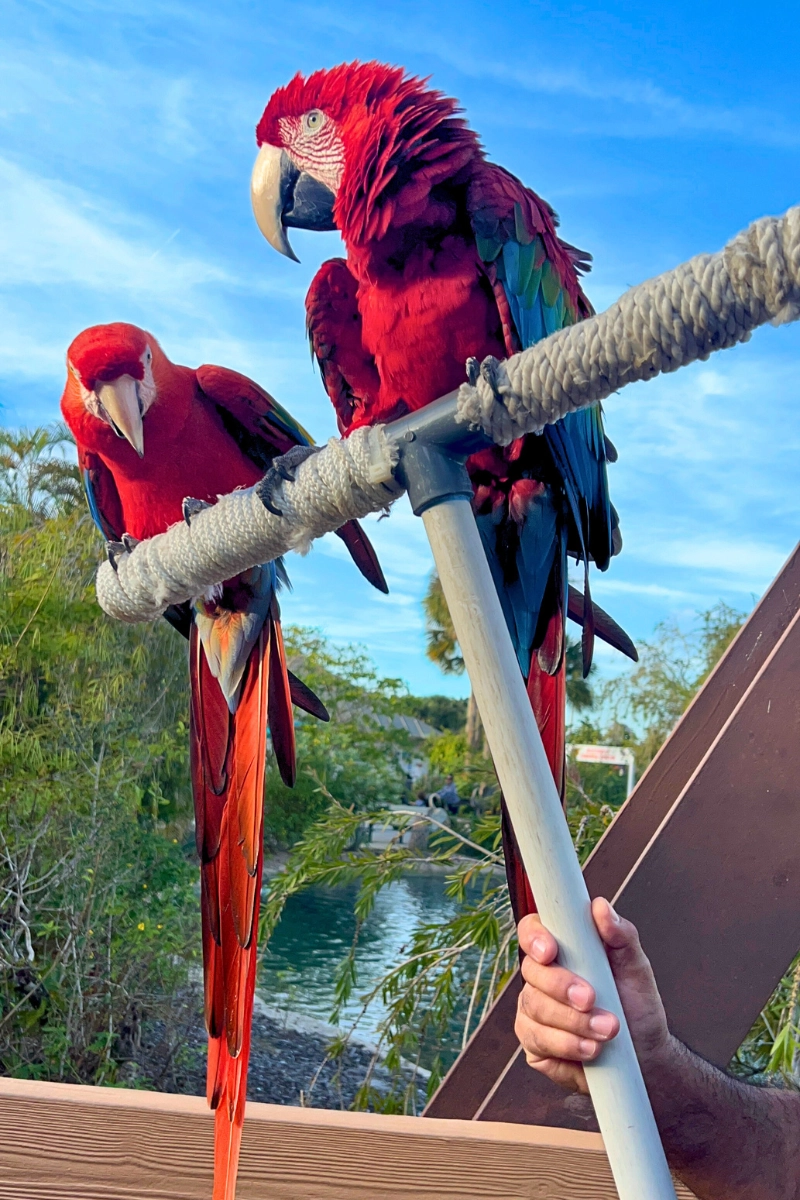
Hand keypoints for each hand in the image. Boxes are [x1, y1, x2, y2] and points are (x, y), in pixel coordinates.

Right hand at [514, 897, 670, 1093]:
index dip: (535, 938)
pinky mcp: (535, 1045)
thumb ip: (621, 936)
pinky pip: (537, 1042)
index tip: (551, 951)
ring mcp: (534, 1012)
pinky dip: (566, 1045)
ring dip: (572, 1022)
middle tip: (591, 999)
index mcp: (562, 950)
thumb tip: (601, 907)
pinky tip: (590, 1049)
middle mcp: (541, 978)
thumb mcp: (636, 968)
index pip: (532, 931)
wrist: (645, 1055)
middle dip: (561, 987)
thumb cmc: (636, 1005)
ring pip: (534, 1009)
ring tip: (606, 1030)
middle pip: (531, 973)